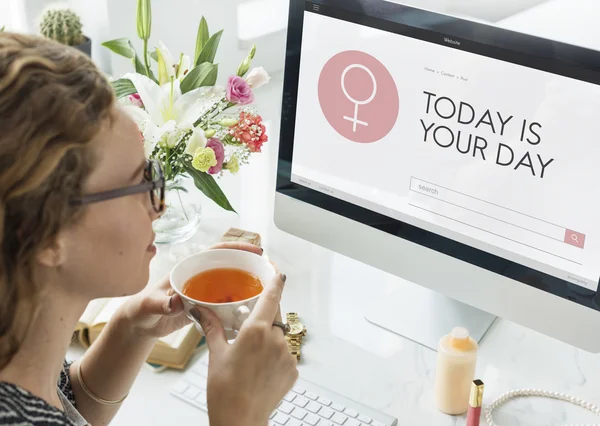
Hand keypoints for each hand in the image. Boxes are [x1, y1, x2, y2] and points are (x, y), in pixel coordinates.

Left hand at [117, 241, 263, 339]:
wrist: (140, 326)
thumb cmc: (142, 310)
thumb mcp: (150, 305)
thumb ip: (162, 303)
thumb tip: (176, 301)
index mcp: (189, 268)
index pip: (216, 251)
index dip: (236, 248)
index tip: (255, 250)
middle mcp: (200, 277)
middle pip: (229, 265)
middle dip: (249, 265)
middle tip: (268, 271)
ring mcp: (204, 292)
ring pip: (230, 284)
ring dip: (246, 286)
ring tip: (265, 290)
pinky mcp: (205, 307)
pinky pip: (226, 303)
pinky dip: (238, 305)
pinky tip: (249, 311)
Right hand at [192, 273, 297, 425]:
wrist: (240, 420)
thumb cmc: (225, 390)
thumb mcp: (216, 353)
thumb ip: (212, 327)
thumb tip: (200, 310)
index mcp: (256, 330)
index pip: (271, 296)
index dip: (276, 282)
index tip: (278, 272)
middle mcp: (275, 339)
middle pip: (275, 315)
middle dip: (265, 315)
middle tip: (250, 325)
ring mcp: (287, 355)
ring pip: (280, 336)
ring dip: (269, 338)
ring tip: (251, 355)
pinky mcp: (293, 370)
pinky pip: (285, 354)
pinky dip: (274, 356)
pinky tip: (259, 368)